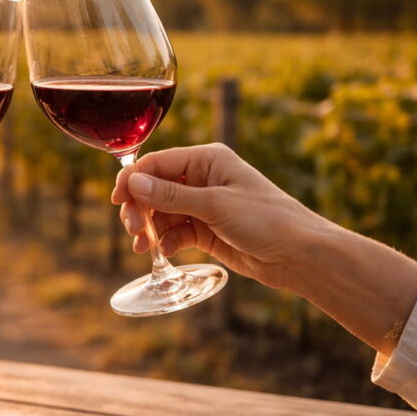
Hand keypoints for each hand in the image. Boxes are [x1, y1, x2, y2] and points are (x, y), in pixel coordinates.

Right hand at [111, 143, 329, 290]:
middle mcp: (203, 179)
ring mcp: (203, 205)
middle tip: (133, 229)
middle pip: (155, 189)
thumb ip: (172, 196)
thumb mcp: (215, 206)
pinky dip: (165, 241)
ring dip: (149, 228)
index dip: (133, 180)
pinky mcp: (206, 230)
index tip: (117, 200)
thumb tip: (134, 184)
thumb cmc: (267, 220)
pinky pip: (175, 232)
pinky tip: (162, 253)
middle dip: (140, 208)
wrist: (299, 255)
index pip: (158, 163)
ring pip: (162, 213)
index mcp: (207, 159)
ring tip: (143, 246)